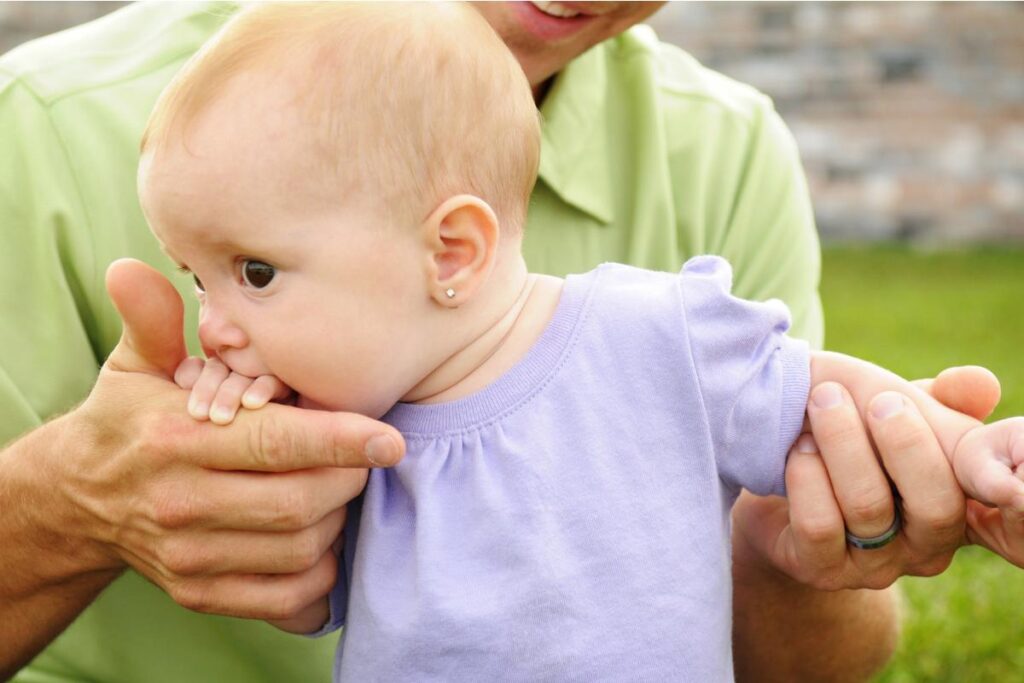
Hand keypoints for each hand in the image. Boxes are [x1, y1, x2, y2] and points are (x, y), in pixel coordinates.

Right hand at [58, 259, 403, 619]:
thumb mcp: (136, 365)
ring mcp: (189, 556)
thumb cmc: (128, 420)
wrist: (81, 499)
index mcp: (177, 440)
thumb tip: (132, 267)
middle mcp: (181, 503)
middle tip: (364, 454)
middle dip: (348, 478)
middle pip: (299, 502)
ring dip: (338, 522)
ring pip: (300, 550)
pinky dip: (320, 577)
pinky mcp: (199, 592)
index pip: (274, 443)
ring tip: (339, 488)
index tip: (390, 439)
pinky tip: (325, 541)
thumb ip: (152, 320)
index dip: (340, 440)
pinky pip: (284, 599)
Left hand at [733, 365, 999, 589]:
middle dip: (905, 443)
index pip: (1004, 502)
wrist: (775, 472)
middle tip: (878, 398)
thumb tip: (979, 384)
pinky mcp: (822, 570)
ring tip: (822, 404)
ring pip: (869, 507)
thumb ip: (939, 398)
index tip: (992, 461)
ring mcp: (875, 564)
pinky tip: (798, 448)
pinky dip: (807, 476)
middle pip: (937, 505)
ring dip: (842, 443)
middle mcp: (928, 544)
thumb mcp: (895, 407)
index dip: (1003, 481)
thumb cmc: (852, 437)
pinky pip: (820, 525)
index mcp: (962, 503)